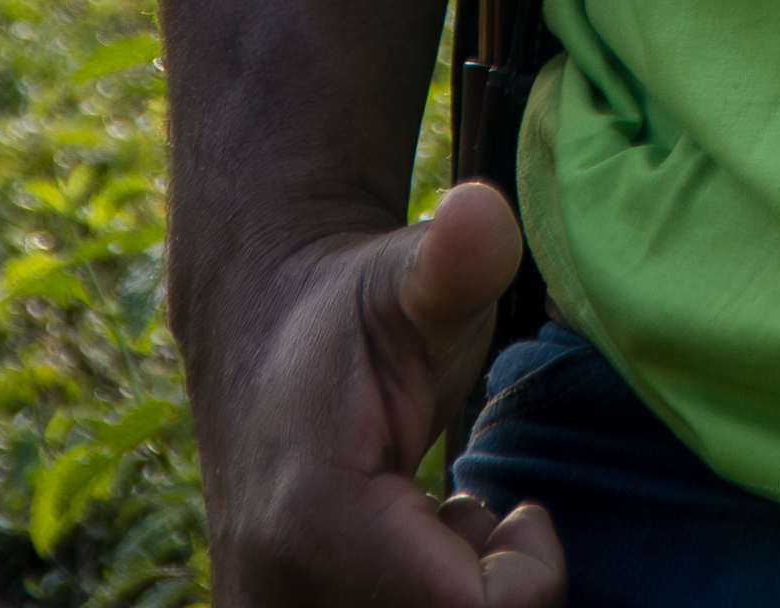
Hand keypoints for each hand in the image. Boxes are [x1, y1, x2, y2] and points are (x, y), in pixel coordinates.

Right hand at [199, 182, 562, 604]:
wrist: (254, 338)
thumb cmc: (356, 309)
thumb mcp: (412, 275)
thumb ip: (459, 259)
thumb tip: (484, 210)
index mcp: (320, 522)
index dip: (525, 571)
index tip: (518, 507)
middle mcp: (279, 598)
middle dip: (483, 586)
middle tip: (464, 511)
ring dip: (448, 595)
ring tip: (428, 522)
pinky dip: (417, 603)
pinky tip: (404, 552)